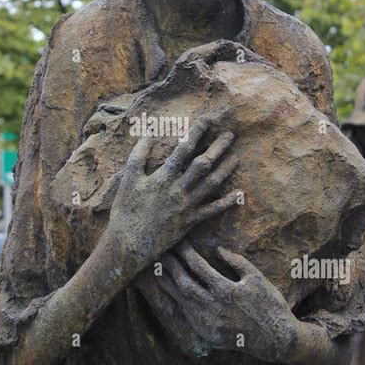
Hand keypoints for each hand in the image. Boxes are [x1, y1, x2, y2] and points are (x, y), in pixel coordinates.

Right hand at [104, 118, 239, 274]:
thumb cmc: (125, 211)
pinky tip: (239, 194)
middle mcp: (178, 190)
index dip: (197, 132)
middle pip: (203, 164)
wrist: (128, 244)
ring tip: (236, 158)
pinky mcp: (189, 221)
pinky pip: (211, 211)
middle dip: (217, 147)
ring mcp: (186, 206)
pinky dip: (226, 203)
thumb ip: (138, 155)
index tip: (208, 119)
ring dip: (225, 170)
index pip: (183, 149)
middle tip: (230, 134)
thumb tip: (148, 133)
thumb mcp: (128, 180)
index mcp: (163, 177)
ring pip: (211, 184)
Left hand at [157, 240, 298, 362]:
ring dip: (168, 283)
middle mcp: (214, 308)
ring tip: (158, 270)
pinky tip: (171, 290)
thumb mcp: (257, 278)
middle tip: (161, 253)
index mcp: (226, 291)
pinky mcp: (207, 333)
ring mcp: (208, 322)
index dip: (186, 253)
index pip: (199, 267)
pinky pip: (187, 314)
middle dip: (171, 266)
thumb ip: (237, 262)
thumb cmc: (269, 304)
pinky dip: (177, 300)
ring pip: (181, 300)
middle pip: (184, 283)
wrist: (274, 339)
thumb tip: (218, 249)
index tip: (179, 243)